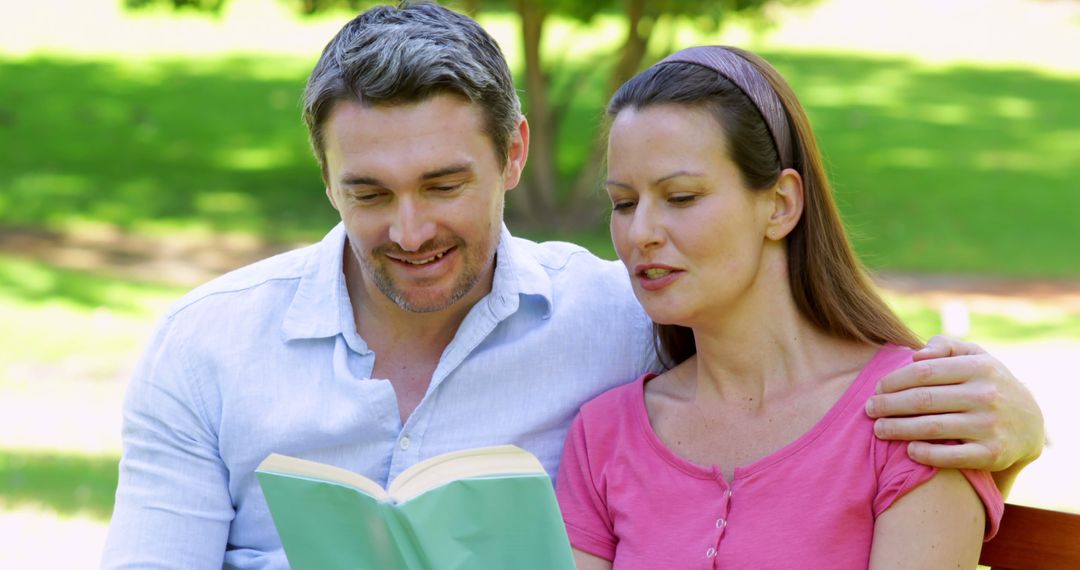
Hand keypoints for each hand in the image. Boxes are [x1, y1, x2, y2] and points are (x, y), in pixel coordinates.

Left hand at [865, 336, 1044, 475]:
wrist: (1029, 425)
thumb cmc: (988, 384)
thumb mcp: (975, 357)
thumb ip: (946, 347)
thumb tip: (916, 354)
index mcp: (979, 367)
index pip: (923, 372)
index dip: (894, 381)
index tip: (877, 388)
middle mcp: (986, 395)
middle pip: (923, 400)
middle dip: (889, 405)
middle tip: (869, 409)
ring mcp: (990, 426)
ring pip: (931, 428)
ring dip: (898, 429)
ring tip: (878, 429)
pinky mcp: (992, 454)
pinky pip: (952, 456)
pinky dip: (927, 454)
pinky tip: (909, 450)